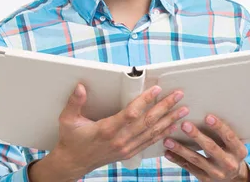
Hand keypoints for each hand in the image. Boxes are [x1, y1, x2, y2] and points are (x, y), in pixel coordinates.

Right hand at [48, 83, 189, 178]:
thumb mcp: (67, 120)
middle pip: (147, 122)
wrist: (73, 162)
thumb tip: (80, 87)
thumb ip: (74, 102)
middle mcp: (119, 140)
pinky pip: (149, 142)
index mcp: (106, 130)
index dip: (145, 101)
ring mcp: (126, 148)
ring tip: (182, 110)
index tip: (157, 90)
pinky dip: (163, 133)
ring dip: (169, 120)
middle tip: (178, 96)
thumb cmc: (71, 140)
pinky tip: (172, 126)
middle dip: (165, 107)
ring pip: (152, 132)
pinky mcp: (129, 152)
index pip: (131, 113)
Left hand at [162, 115, 249, 181]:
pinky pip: (189, 168)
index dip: (219, 127)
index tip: (207, 116)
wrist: (233, 178)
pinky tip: (168, 152)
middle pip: (211, 148)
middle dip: (196, 136)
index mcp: (239, 151)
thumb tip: (205, 108)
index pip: (229, 137)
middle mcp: (229, 163)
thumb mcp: (233, 145)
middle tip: (184, 124)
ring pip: (196, 159)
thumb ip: (223, 132)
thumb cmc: (230, 152)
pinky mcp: (205, 179)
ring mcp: (217, 173)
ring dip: (180, 149)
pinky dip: (177, 160)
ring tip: (168, 140)